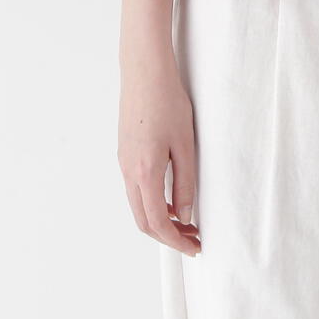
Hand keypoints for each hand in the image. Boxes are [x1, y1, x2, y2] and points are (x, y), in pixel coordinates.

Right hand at [118, 47, 201, 255]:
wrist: (144, 69)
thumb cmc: (167, 101)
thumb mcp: (184, 144)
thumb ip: (185, 182)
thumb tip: (185, 215)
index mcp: (144, 173)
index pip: (157, 222)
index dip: (176, 241)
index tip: (195, 248)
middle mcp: (128, 171)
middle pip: (143, 220)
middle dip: (167, 235)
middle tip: (193, 238)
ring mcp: (123, 161)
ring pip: (138, 205)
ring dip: (160, 218)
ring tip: (186, 219)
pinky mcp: (125, 151)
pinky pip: (135, 188)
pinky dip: (152, 202)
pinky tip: (171, 195)